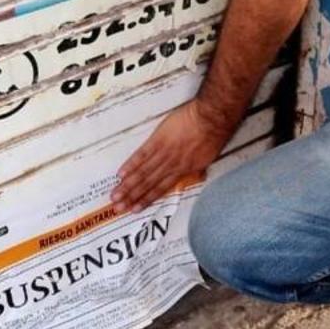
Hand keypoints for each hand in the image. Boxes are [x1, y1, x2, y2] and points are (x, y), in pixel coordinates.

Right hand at [112, 99, 231, 212]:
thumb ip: (196, 167)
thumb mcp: (207, 157)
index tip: (135, 209)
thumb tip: (194, 173)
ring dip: (128, 185)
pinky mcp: (158, 140)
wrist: (211, 119)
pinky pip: (142, 155)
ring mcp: (163, 153)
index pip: (161, 188)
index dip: (147, 199)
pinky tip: (121, 174)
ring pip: (142, 173)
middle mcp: (171, 166)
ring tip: (116, 195)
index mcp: (183, 170)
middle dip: (132, 197)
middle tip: (118, 208)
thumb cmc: (213, 135)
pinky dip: (131, 165)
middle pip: (148, 184)